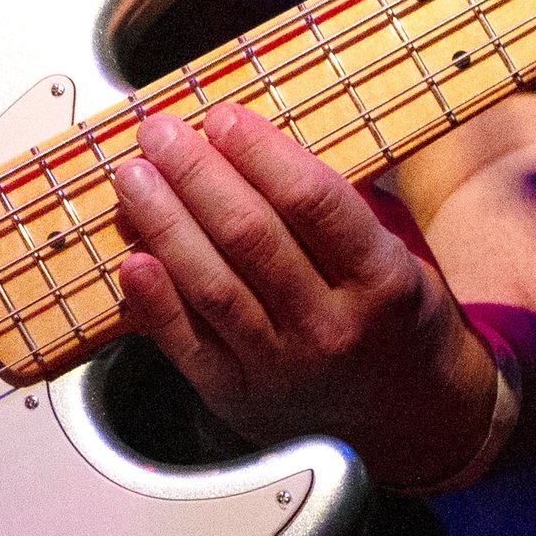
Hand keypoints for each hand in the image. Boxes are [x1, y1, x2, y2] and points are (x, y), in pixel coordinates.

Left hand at [112, 103, 499, 486]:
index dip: (260, 153)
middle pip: (251, 238)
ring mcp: (280, 367)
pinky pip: (186, 344)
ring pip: (212, 286)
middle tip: (159, 132)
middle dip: (197, 176)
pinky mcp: (235, 396)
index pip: (314, 202)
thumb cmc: (390, 321)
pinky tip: (130, 260)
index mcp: (382, 280)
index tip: (222, 117)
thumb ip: (336, 214)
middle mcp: (331, 327)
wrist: (405, 419)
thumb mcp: (397, 260)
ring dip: (164, 225)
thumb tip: (254, 149)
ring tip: (133, 178)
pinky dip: (154, 301)